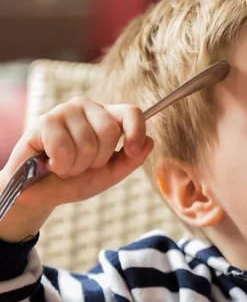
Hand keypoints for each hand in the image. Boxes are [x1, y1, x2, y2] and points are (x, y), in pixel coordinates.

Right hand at [0, 97, 152, 241]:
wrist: (41, 193)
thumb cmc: (76, 180)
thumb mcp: (109, 174)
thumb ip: (131, 160)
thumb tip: (149, 142)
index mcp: (108, 117)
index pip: (131, 112)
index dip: (136, 131)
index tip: (131, 151)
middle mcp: (88, 108)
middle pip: (110, 131)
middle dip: (98, 159)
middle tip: (82, 165)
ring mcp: (65, 111)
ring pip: (87, 143)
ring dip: (76, 166)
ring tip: (65, 166)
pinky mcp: (44, 121)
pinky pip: (63, 148)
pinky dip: (60, 165)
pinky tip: (51, 164)